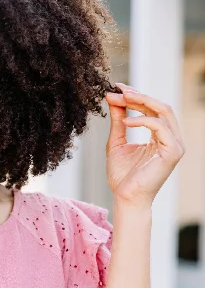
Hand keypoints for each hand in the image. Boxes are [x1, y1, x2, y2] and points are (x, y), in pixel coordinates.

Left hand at [104, 83, 184, 208]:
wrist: (125, 199)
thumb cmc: (122, 177)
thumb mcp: (117, 143)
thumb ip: (118, 121)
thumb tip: (112, 98)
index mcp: (161, 136)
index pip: (153, 109)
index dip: (136, 96)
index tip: (117, 88)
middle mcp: (172, 138)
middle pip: (160, 106)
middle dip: (138, 95)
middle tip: (119, 89)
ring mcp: (175, 145)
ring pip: (163, 111)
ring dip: (141, 102)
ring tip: (122, 99)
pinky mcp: (172, 152)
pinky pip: (160, 126)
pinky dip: (142, 120)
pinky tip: (125, 120)